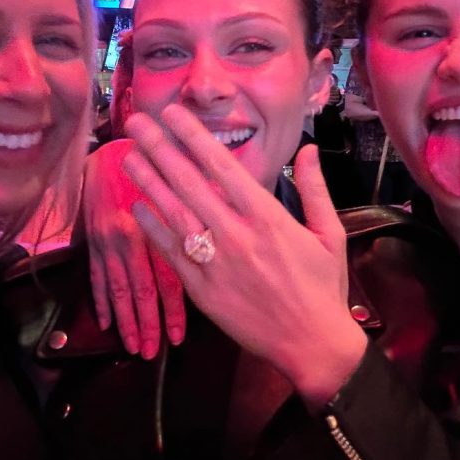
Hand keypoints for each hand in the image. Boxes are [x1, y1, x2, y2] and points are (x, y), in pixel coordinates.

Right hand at [82, 139, 185, 357]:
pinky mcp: (91, 240)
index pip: (170, 275)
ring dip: (126, 320)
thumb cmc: (156, 169)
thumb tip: (225, 242)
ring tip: (134, 348)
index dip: (175, 310)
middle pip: (143, 289)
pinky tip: (105, 323)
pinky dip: (100, 300)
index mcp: (160, 221)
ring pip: (119, 288)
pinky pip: (95, 275)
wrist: (110, 153)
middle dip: (149, 324)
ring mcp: (108, 240)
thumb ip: (203, 215)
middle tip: (153, 352)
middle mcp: (132, 234)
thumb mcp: (183, 186)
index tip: (182, 338)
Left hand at [123, 105, 367, 407]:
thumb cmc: (324, 288)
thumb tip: (308, 149)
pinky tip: (139, 206)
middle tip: (137, 123)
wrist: (313, 345)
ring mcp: (216, 264)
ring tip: (130, 156)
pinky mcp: (202, 291)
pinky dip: (154, 229)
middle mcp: (236, 235)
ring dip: (150, 183)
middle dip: (161, 149)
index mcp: (267, 217)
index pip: (222, 166)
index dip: (193, 137)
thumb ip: (314, 188)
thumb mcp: (330, 233)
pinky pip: (172, 253)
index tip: (173, 114)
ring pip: (175, 214)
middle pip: (189, 183)